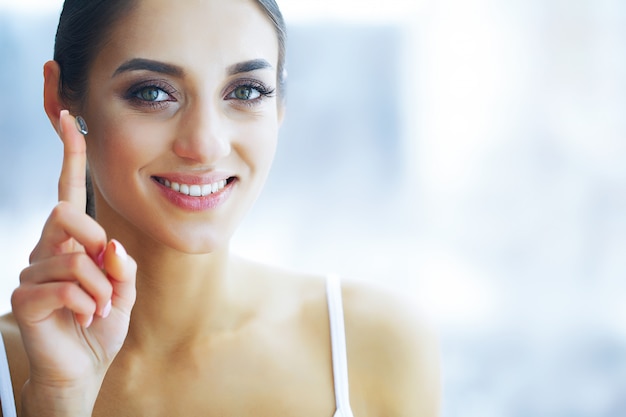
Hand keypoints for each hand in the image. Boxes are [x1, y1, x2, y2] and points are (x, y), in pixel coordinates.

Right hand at [11, 110, 136, 415]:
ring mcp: (32, 272)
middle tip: (108, 276)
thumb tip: (108, 243)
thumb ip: (119, 263)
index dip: (70, 153)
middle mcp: (48, 249)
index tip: (71, 115)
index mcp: (73, 241)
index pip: (70, 190)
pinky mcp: (25, 297)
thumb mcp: (123, 289)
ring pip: (76, 258)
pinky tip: (87, 318)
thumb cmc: (101, 324)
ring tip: (99, 308)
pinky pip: (67, 287)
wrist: (84, 368)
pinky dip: (90, 304)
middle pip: (66, 213)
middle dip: (96, 242)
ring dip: (101, 288)